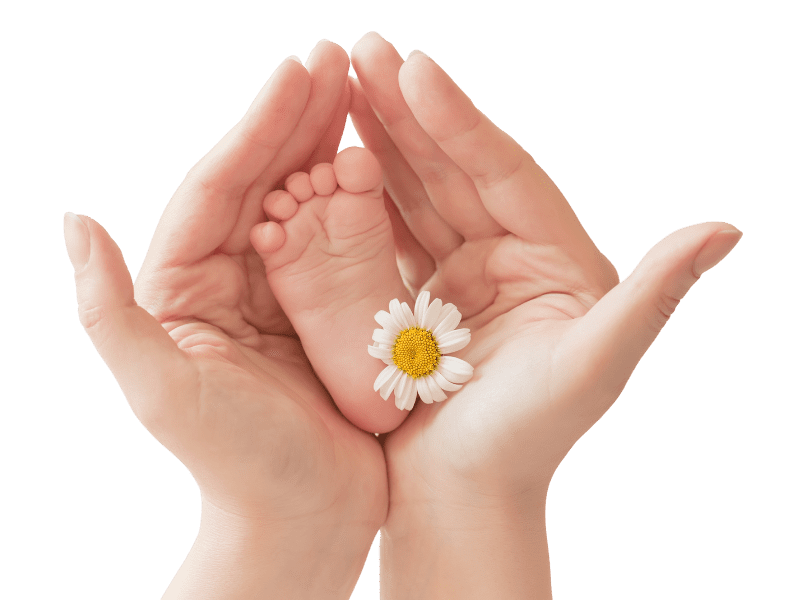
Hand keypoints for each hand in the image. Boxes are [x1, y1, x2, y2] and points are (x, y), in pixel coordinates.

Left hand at [64, 40, 385, 598]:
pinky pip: (341, 242)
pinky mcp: (325, 310)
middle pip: (261, 182)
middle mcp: (228, 281)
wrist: (303, 519)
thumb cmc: (237, 465)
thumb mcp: (164, 391)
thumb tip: (74, 222)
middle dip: (296, 120)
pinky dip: (360, 200)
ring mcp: (280, 292)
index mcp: (183, 288)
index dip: (254, 129)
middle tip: (335, 61)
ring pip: (303, 203)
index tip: (296, 75)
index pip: (216, 189)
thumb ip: (108, 312)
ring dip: (329, 146)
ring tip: (361, 93)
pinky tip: (382, 162)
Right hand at [349, 32, 740, 597]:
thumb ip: (651, 298)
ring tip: (341, 87)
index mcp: (556, 261)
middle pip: (456, 170)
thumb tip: (726, 229)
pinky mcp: (415, 294)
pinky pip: (386, 233)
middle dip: (411, 112)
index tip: (415, 69)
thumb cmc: (526, 441)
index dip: (461, 121)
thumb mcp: (593, 369)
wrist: (459, 495)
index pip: (506, 173)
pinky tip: (328, 159)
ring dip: (380, 142)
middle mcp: (510, 257)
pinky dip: (358, 197)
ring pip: (418, 192)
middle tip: (365, 51)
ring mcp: (460, 272)